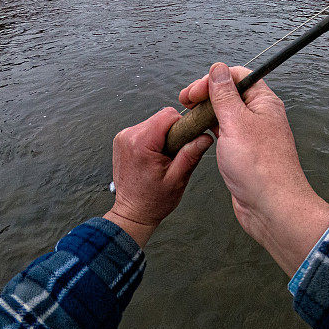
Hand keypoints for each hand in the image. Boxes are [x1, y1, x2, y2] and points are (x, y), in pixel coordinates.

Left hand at [105, 107, 212, 247]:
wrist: (132, 213)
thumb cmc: (153, 200)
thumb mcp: (178, 179)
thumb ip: (191, 155)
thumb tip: (205, 137)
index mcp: (141, 143)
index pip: (169, 115)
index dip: (183, 126)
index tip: (187, 142)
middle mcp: (128, 135)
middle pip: (161, 117)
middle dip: (173, 133)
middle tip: (175, 155)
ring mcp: (123, 137)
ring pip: (154, 122)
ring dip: (164, 136)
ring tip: (165, 158)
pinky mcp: (122, 140)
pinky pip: (146, 129)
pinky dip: (154, 139)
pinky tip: (156, 157)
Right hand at [179, 63, 328, 274]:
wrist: (271, 206)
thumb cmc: (259, 166)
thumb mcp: (236, 123)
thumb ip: (224, 95)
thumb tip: (218, 68)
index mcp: (264, 102)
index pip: (238, 76)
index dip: (214, 78)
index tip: (193, 92)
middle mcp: (260, 115)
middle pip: (230, 93)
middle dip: (206, 94)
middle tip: (184, 103)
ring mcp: (252, 135)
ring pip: (225, 114)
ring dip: (206, 112)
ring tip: (187, 118)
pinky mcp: (244, 152)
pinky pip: (225, 133)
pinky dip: (210, 130)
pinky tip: (198, 134)